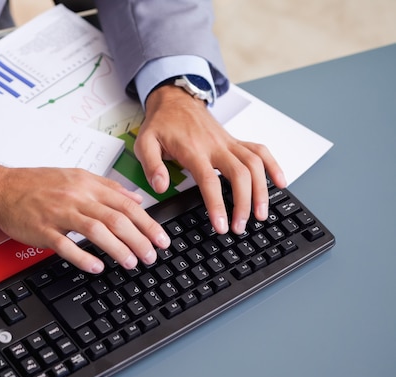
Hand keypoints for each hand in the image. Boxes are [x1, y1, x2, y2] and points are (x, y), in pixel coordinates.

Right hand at [0, 164, 170, 273]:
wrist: (2, 188)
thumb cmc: (38, 184)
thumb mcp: (76, 176)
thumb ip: (107, 187)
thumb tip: (136, 199)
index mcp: (86, 184)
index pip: (125, 204)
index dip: (147, 223)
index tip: (161, 238)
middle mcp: (76, 197)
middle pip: (115, 218)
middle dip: (139, 239)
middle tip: (152, 255)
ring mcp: (58, 213)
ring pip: (95, 230)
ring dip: (117, 248)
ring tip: (132, 262)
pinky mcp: (42, 229)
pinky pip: (65, 244)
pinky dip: (82, 256)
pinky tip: (96, 266)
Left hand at [135, 85, 286, 234]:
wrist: (176, 100)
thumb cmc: (161, 124)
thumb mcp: (145, 142)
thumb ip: (151, 166)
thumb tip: (161, 187)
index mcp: (193, 150)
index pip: (210, 181)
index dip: (218, 205)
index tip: (221, 226)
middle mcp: (216, 146)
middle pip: (240, 174)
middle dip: (244, 203)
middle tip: (240, 227)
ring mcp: (229, 143)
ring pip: (255, 164)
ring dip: (262, 190)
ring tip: (261, 215)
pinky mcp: (235, 141)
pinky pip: (260, 151)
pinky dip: (273, 166)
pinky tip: (280, 183)